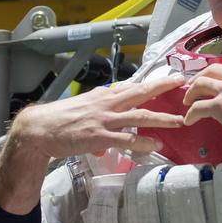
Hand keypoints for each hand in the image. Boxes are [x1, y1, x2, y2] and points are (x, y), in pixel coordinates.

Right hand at [13, 76, 186, 158]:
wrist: (40, 129)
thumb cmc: (59, 120)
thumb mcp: (83, 111)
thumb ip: (99, 121)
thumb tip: (109, 143)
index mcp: (103, 96)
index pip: (132, 86)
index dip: (152, 83)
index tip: (169, 79)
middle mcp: (106, 104)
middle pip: (141, 92)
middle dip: (162, 88)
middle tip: (182, 83)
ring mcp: (104, 120)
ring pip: (139, 116)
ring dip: (162, 118)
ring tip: (179, 121)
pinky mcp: (99, 137)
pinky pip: (126, 140)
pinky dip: (142, 142)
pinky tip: (155, 143)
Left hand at [181, 60, 221, 153]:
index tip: (220, 83)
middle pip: (211, 71)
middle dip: (201, 77)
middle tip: (196, 86)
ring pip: (200, 84)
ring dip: (191, 92)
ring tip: (188, 101)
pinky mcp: (220, 106)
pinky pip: (198, 107)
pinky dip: (191, 114)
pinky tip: (189, 120)